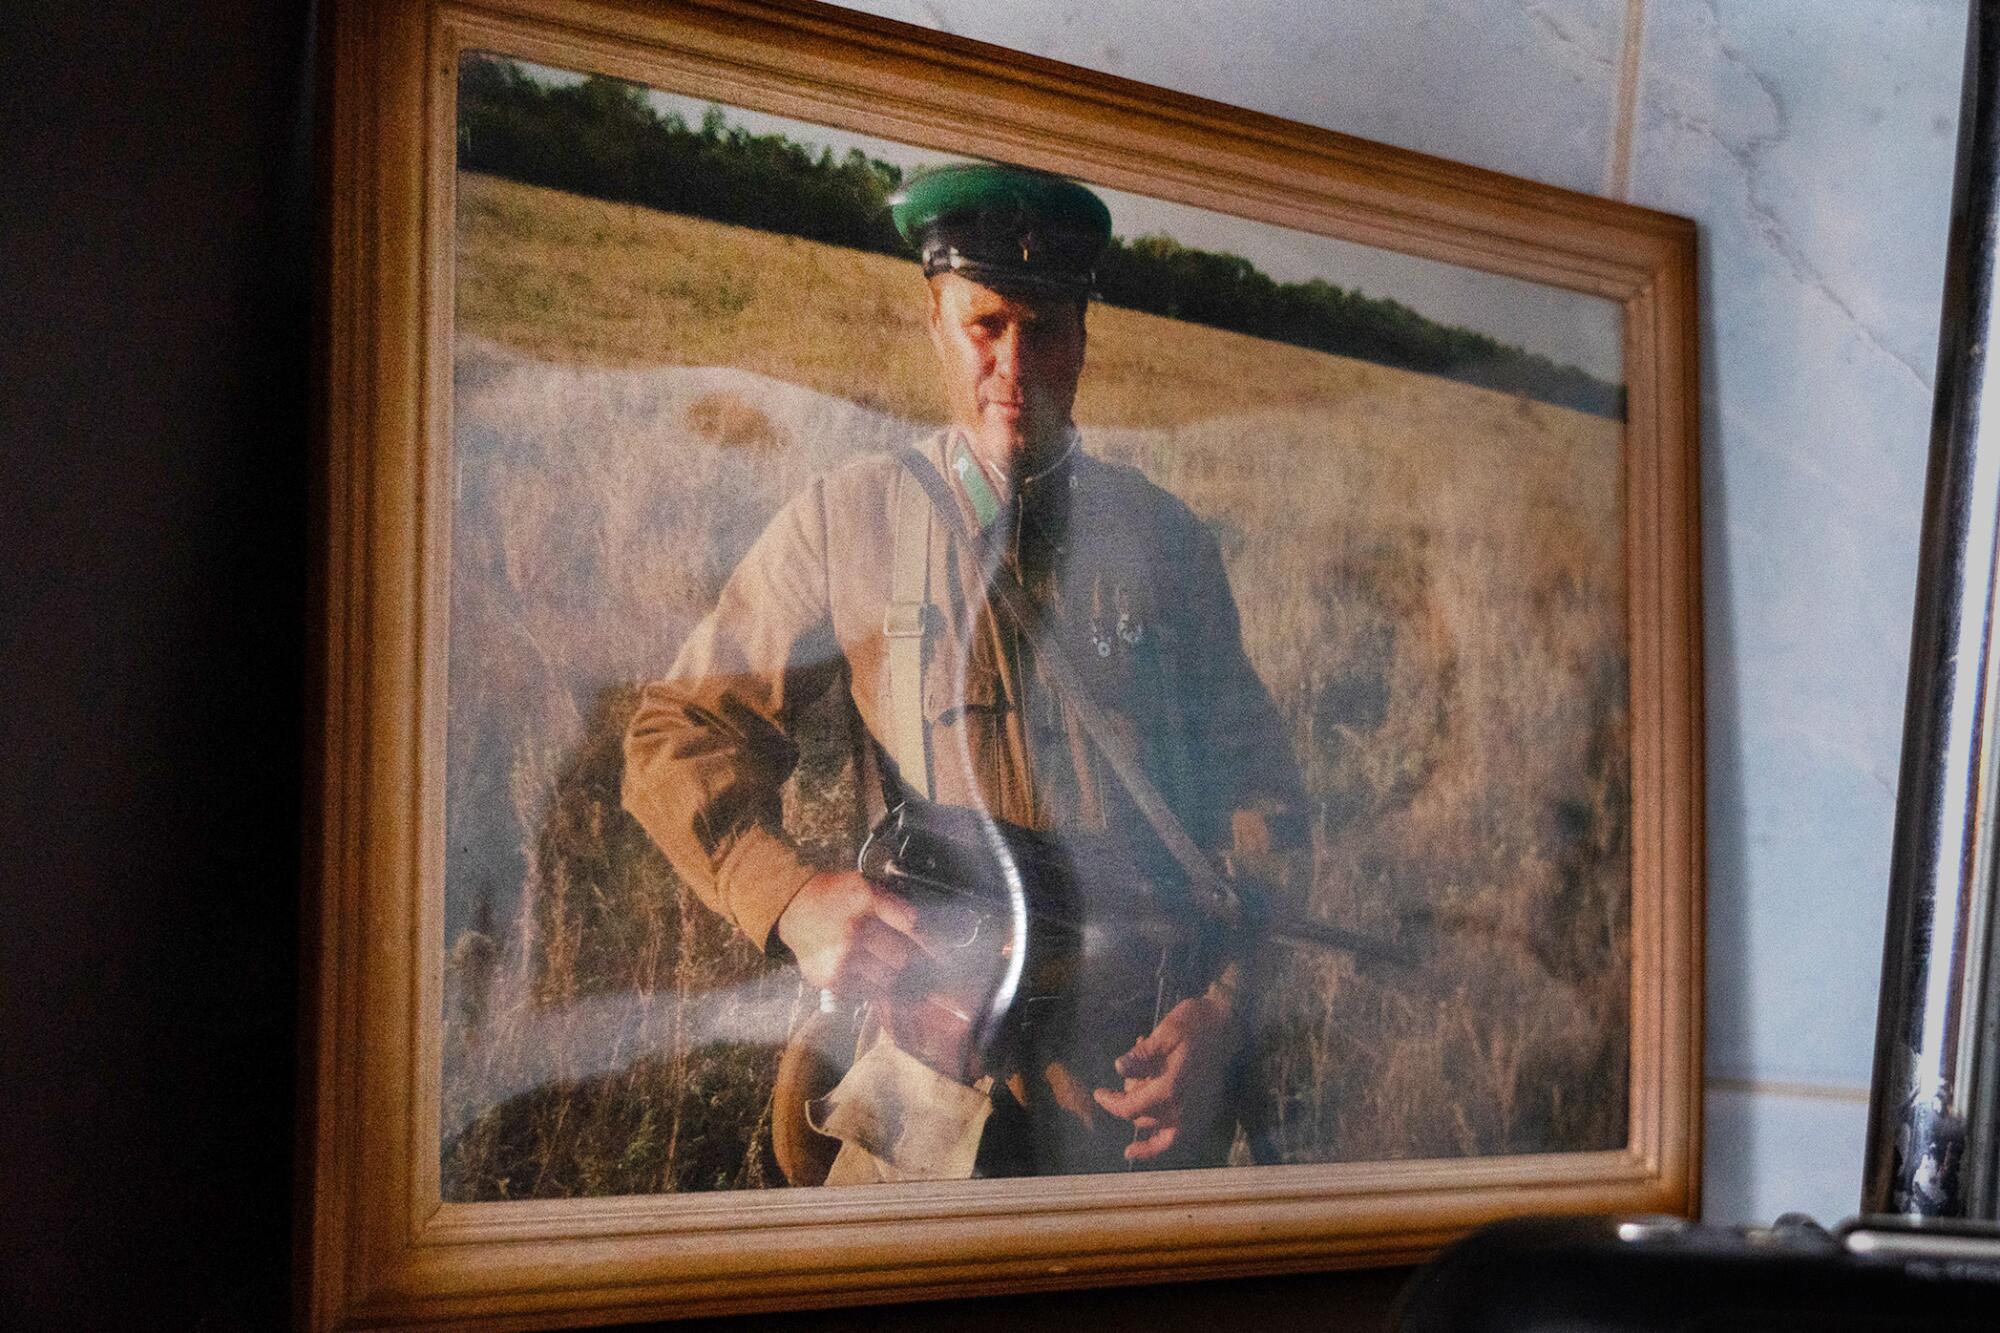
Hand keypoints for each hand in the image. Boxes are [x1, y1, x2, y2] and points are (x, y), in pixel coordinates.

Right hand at [775, 869, 922, 999]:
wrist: (793, 908)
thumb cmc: (834, 896)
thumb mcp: (865, 886)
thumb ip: (895, 906)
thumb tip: (925, 932)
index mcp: (865, 901)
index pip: (910, 925)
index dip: (932, 944)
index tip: (945, 957)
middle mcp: (854, 931)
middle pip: (902, 958)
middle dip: (914, 962)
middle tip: (918, 964)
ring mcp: (842, 958)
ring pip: (888, 979)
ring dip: (895, 976)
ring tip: (889, 967)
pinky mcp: (832, 979)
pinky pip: (867, 991)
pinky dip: (874, 985)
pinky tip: (866, 970)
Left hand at [1091, 989, 1240, 1162]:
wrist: (1227, 1026)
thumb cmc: (1194, 1024)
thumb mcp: (1165, 1032)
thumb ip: (1142, 1055)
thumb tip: (1119, 1068)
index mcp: (1170, 1087)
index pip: (1130, 1107)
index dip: (1110, 1103)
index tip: (1099, 1094)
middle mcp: (1183, 1108)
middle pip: (1141, 1119)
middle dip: (1127, 1102)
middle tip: (1129, 1076)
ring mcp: (1196, 1115)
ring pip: (1158, 1133)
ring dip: (1142, 1121)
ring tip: (1137, 1100)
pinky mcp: (1205, 1115)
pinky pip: (1178, 1140)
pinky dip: (1159, 1146)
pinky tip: (1142, 1150)